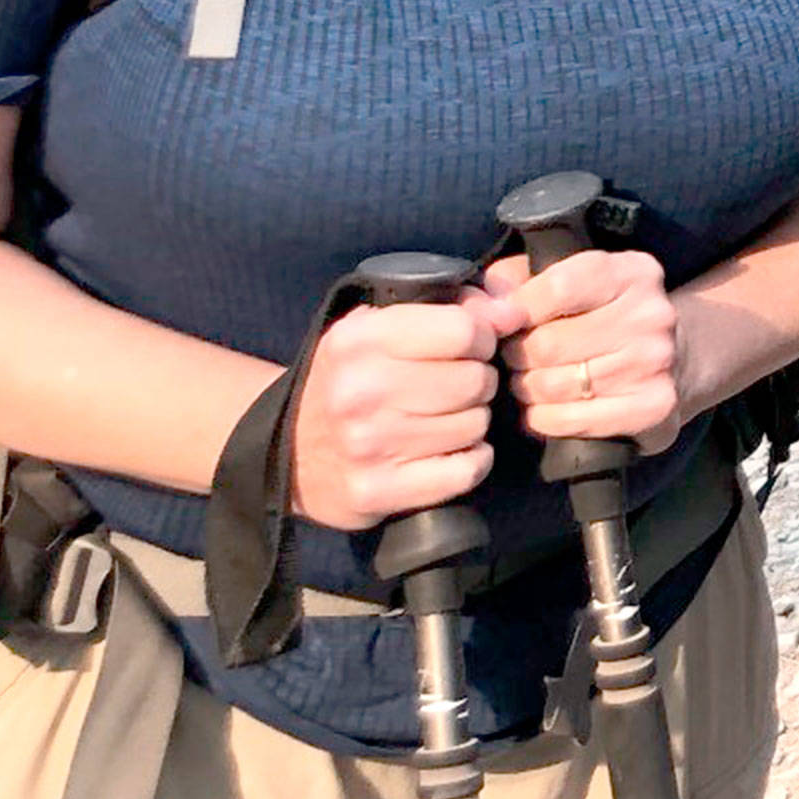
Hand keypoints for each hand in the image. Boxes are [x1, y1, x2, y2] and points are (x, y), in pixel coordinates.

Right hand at [290, 289, 511, 529]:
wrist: (286, 450)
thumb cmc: (345, 379)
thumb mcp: (377, 327)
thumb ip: (448, 306)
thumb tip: (512, 310)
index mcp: (359, 339)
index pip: (462, 330)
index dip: (482, 335)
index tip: (472, 345)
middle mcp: (361, 390)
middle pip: (474, 380)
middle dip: (478, 380)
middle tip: (457, 385)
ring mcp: (369, 445)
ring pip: (475, 425)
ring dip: (472, 421)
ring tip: (445, 417)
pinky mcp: (378, 491)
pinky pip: (465, 471)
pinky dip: (471, 460)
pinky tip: (451, 450)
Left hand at [483, 249, 682, 455]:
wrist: (679, 356)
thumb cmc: (606, 313)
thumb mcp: (571, 277)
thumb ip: (518, 280)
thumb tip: (482, 307)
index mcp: (631, 272)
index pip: (558, 287)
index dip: (519, 309)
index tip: (508, 321)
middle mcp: (650, 315)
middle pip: (550, 344)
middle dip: (519, 355)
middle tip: (516, 358)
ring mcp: (655, 364)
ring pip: (555, 385)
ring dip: (528, 388)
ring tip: (529, 381)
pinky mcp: (653, 408)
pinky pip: (572, 420)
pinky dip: (545, 419)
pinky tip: (544, 409)